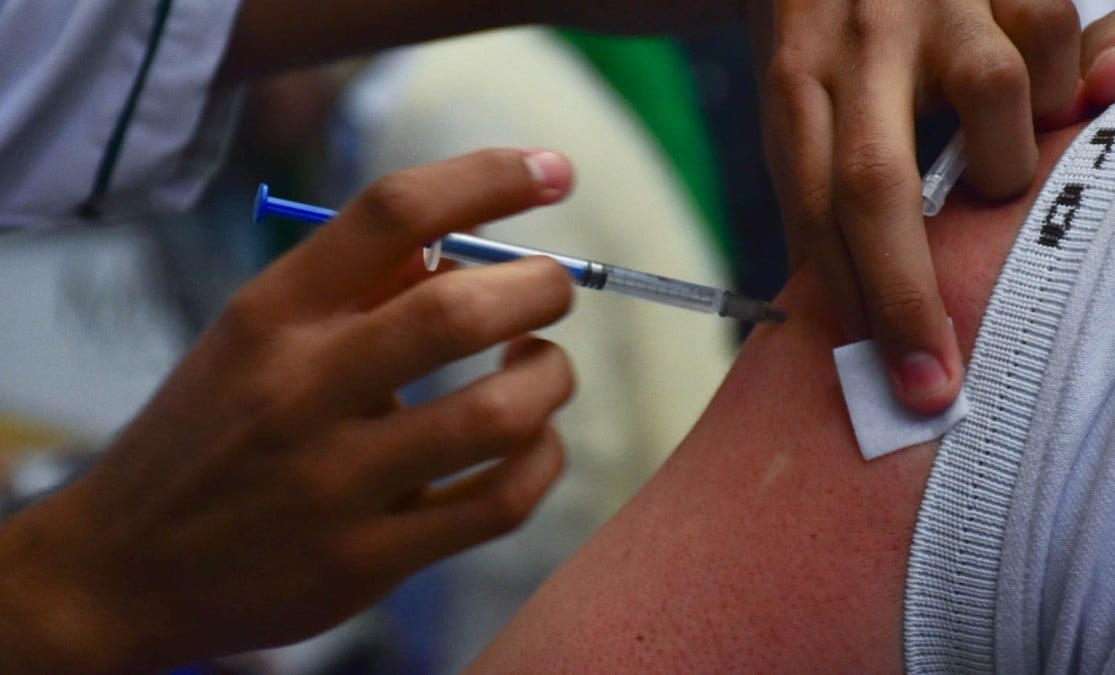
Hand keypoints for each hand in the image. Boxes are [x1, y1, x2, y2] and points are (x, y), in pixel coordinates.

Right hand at [0, 149, 576, 672]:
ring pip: (497, 415)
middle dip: (542, 287)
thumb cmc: (204, 437)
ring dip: (550, 377)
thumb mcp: (250, 340)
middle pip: (457, 311)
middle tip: (554, 288)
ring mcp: (334, 485)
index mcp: (269, 317)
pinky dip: (542, 460)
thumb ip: (354, 288)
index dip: (488, 177)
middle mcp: (300, 392)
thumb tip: (467, 240)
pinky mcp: (367, 563)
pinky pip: (499, 503)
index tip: (551, 168)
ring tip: (542, 366)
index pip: (391, 213)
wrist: (119, 572)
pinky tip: (533, 440)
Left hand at [752, 0, 1081, 412]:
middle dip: (906, 293)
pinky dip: (1059, 81)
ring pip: (994, 97)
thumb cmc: (828, 31)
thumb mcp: (799, 98)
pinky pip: (1052, 37)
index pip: (817, 209)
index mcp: (798, 82)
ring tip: (996, 173)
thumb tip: (843, 307)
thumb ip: (822, 188)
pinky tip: (1040, 99)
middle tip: (935, 378)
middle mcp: (858, 43)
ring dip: (1005, 159)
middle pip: (876, 183)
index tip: (889, 381)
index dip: (854, 303)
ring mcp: (933, 2)